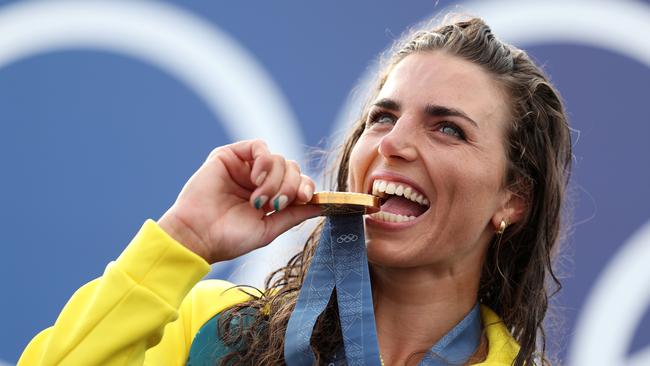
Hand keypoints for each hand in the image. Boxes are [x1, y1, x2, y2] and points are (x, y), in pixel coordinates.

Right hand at [157, 139, 319, 263]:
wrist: (198, 236)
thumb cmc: (230, 238)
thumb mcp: (270, 228)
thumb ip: (295, 214)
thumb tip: (322, 205)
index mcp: (270, 197)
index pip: (298, 182)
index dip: (305, 186)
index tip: (303, 198)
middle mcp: (259, 180)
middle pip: (291, 168)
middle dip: (290, 185)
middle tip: (276, 204)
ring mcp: (245, 167)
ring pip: (278, 159)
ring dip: (274, 181)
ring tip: (258, 200)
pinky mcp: (230, 156)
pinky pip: (259, 146)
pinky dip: (264, 161)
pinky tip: (256, 179)